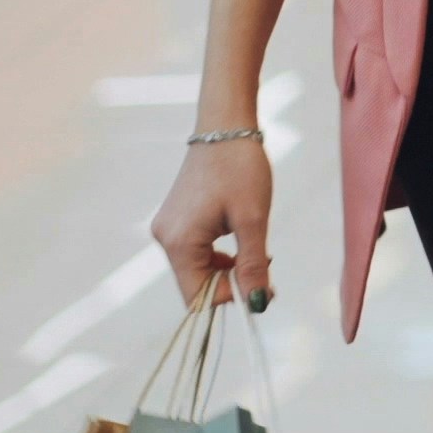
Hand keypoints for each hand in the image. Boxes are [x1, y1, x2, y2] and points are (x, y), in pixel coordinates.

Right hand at [152, 136, 273, 313]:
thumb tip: (257, 304)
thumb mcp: (252, 220)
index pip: (197, 297)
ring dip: (228, 269)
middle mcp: (165, 238)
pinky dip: (220, 255)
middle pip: (197, 285)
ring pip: (198, 269)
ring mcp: (169, 228)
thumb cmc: (240, 169)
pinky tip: (243, 242)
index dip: (230, 300)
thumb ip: (252, 265)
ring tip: (259, 253)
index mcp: (178, 242)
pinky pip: (196, 251)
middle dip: (232, 284)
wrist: (226, 129)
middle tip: (267, 270)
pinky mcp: (177, 220)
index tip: (263, 291)